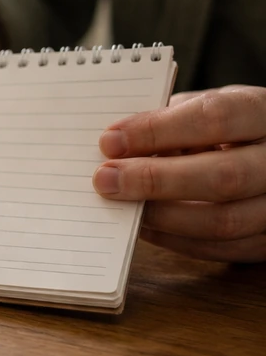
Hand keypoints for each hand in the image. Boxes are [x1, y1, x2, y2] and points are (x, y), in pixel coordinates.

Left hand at [93, 86, 265, 262]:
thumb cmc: (227, 124)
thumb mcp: (206, 106)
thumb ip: (169, 121)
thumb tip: (114, 148)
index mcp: (265, 112)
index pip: (215, 118)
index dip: (157, 130)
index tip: (109, 142)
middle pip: (224, 177)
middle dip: (155, 180)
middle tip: (105, 180)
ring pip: (224, 221)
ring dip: (161, 216)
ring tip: (120, 204)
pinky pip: (223, 249)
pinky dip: (176, 240)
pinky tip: (144, 225)